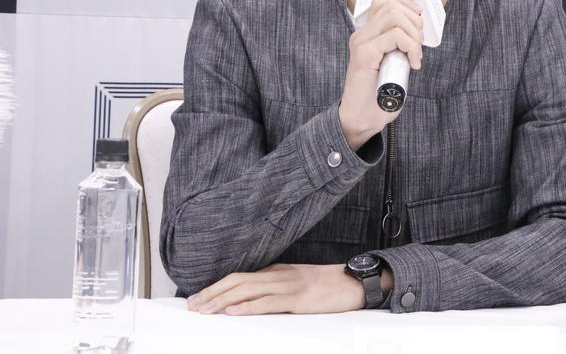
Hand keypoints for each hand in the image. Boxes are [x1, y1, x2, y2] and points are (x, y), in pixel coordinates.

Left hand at [186, 263, 391, 315]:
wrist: (356, 282)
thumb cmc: (329, 286)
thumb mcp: (299, 283)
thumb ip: (277, 288)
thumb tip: (253, 299)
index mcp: (278, 271)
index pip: (240, 276)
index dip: (216, 287)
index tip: (198, 298)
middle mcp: (279, 275)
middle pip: (238, 280)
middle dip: (213, 293)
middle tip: (192, 306)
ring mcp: (290, 285)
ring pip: (249, 289)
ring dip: (223, 300)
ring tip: (205, 310)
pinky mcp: (300, 298)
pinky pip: (270, 301)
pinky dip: (249, 306)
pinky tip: (234, 311)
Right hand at [339, 0, 422, 148]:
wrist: (361, 119)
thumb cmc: (379, 96)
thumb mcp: (394, 64)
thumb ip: (400, 46)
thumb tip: (418, 31)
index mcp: (367, 35)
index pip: (386, 3)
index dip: (407, 7)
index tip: (420, 24)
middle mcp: (361, 35)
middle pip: (392, 6)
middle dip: (414, 23)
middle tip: (418, 47)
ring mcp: (361, 43)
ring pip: (394, 16)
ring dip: (413, 35)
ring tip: (415, 56)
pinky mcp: (364, 54)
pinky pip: (395, 36)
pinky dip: (411, 47)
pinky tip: (413, 64)